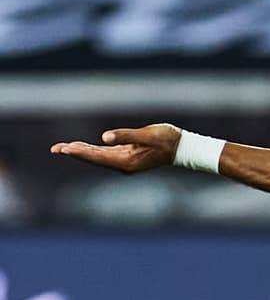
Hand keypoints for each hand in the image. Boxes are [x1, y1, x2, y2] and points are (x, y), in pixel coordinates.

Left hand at [50, 124, 181, 172]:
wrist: (183, 148)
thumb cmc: (168, 140)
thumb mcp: (148, 134)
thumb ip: (126, 135)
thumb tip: (104, 137)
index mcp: (126, 161)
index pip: (97, 156)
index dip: (79, 152)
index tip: (63, 149)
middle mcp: (123, 164)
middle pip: (94, 158)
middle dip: (75, 152)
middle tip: (55, 149)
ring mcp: (126, 162)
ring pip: (98, 157)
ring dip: (81, 152)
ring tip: (63, 148)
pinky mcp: (128, 157)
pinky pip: (105, 154)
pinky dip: (92, 151)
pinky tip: (84, 148)